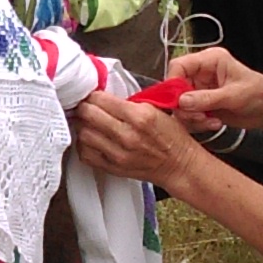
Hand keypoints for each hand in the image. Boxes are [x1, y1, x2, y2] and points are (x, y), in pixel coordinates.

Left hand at [67, 90, 209, 191]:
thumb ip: (129, 102)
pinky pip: (85, 154)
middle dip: (84, 107)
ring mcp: (118, 154)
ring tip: (88, 123)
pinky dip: (84, 145)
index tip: (92, 94)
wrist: (179, 165)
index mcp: (139, 116)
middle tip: (85, 106)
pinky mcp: (113, 168)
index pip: (101, 99)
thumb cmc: (171, 137)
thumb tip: (103, 95)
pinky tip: (92, 139)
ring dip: (83, 126)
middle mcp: (127, 135)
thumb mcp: (156, 109)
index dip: (92, 94)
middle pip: (88, 115)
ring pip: (83, 134)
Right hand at [164, 45, 262, 135]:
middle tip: (198, 117)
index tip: (176, 101)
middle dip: (184, 106)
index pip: (179, 65)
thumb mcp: (233, 95)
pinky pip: (188, 115)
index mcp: (210, 61)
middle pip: (176, 87)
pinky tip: (214, 123)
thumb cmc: (259, 93)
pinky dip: (198, 123)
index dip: (173, 82)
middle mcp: (202, 74)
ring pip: (180, 105)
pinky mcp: (201, 105)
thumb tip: (182, 101)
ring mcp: (200, 90)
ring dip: (192, 117)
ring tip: (210, 122)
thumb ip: (206, 98)